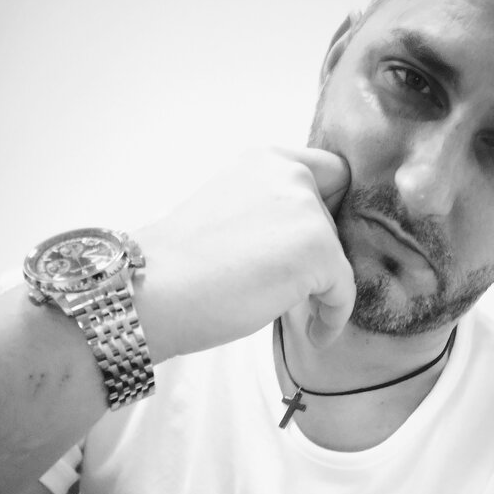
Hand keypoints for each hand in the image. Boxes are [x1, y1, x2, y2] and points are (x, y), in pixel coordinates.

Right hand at [135, 147, 355, 360]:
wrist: (150, 290)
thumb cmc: (180, 267)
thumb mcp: (231, 211)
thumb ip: (272, 211)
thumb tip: (306, 245)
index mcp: (266, 160)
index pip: (331, 173)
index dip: (329, 209)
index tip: (314, 244)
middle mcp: (289, 174)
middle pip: (336, 219)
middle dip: (320, 253)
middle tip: (290, 285)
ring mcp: (306, 209)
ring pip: (340, 256)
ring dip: (324, 286)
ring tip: (294, 311)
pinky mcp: (318, 250)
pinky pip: (344, 292)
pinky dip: (333, 317)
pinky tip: (314, 332)